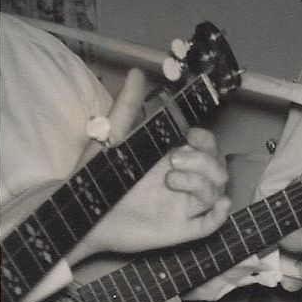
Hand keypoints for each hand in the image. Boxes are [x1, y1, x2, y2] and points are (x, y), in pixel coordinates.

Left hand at [69, 68, 230, 260]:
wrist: (81, 213)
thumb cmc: (96, 176)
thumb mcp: (113, 136)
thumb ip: (128, 106)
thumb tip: (137, 72)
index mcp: (172, 160)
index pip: (206, 148)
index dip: (207, 140)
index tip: (191, 135)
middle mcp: (183, 182)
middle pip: (217, 169)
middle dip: (204, 161)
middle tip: (174, 161)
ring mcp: (183, 206)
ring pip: (216, 193)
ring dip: (203, 183)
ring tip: (172, 181)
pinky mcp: (179, 229)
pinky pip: (210, 224)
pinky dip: (219, 215)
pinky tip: (220, 204)